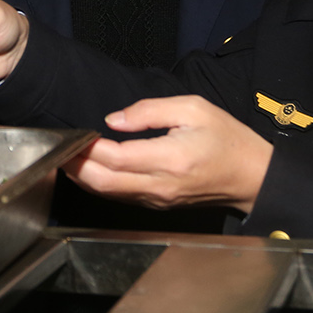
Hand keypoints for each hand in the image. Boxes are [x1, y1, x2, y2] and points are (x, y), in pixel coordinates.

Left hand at [66, 96, 272, 214]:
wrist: (252, 176)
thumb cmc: (227, 139)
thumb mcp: (193, 108)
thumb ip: (150, 111)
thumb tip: (114, 120)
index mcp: (170, 159)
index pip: (116, 158)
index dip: (89, 147)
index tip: (77, 132)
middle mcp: (161, 185)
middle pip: (103, 183)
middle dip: (75, 166)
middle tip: (60, 147)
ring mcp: (158, 199)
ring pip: (108, 194)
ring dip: (83, 176)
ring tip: (68, 154)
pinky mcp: (158, 204)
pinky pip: (120, 196)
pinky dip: (99, 183)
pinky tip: (89, 168)